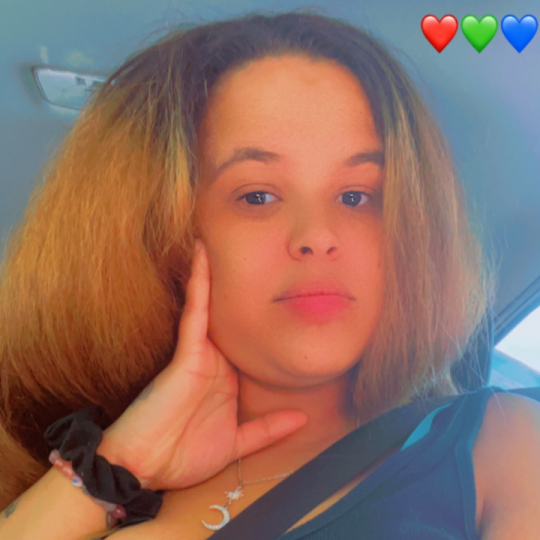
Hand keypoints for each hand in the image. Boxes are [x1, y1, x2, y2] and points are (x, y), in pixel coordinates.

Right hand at [98, 239, 307, 490]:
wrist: (144, 469)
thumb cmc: (184, 456)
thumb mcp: (236, 443)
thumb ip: (268, 430)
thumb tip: (303, 418)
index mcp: (225, 378)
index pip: (247, 342)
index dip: (262, 319)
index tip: (284, 295)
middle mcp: (214, 360)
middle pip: (232, 316)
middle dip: (243, 284)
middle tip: (261, 250)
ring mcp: (199, 352)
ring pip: (212, 304)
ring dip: (216, 271)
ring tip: (223, 235)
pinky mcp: (186, 351)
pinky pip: (195, 310)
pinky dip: (198, 282)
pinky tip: (202, 253)